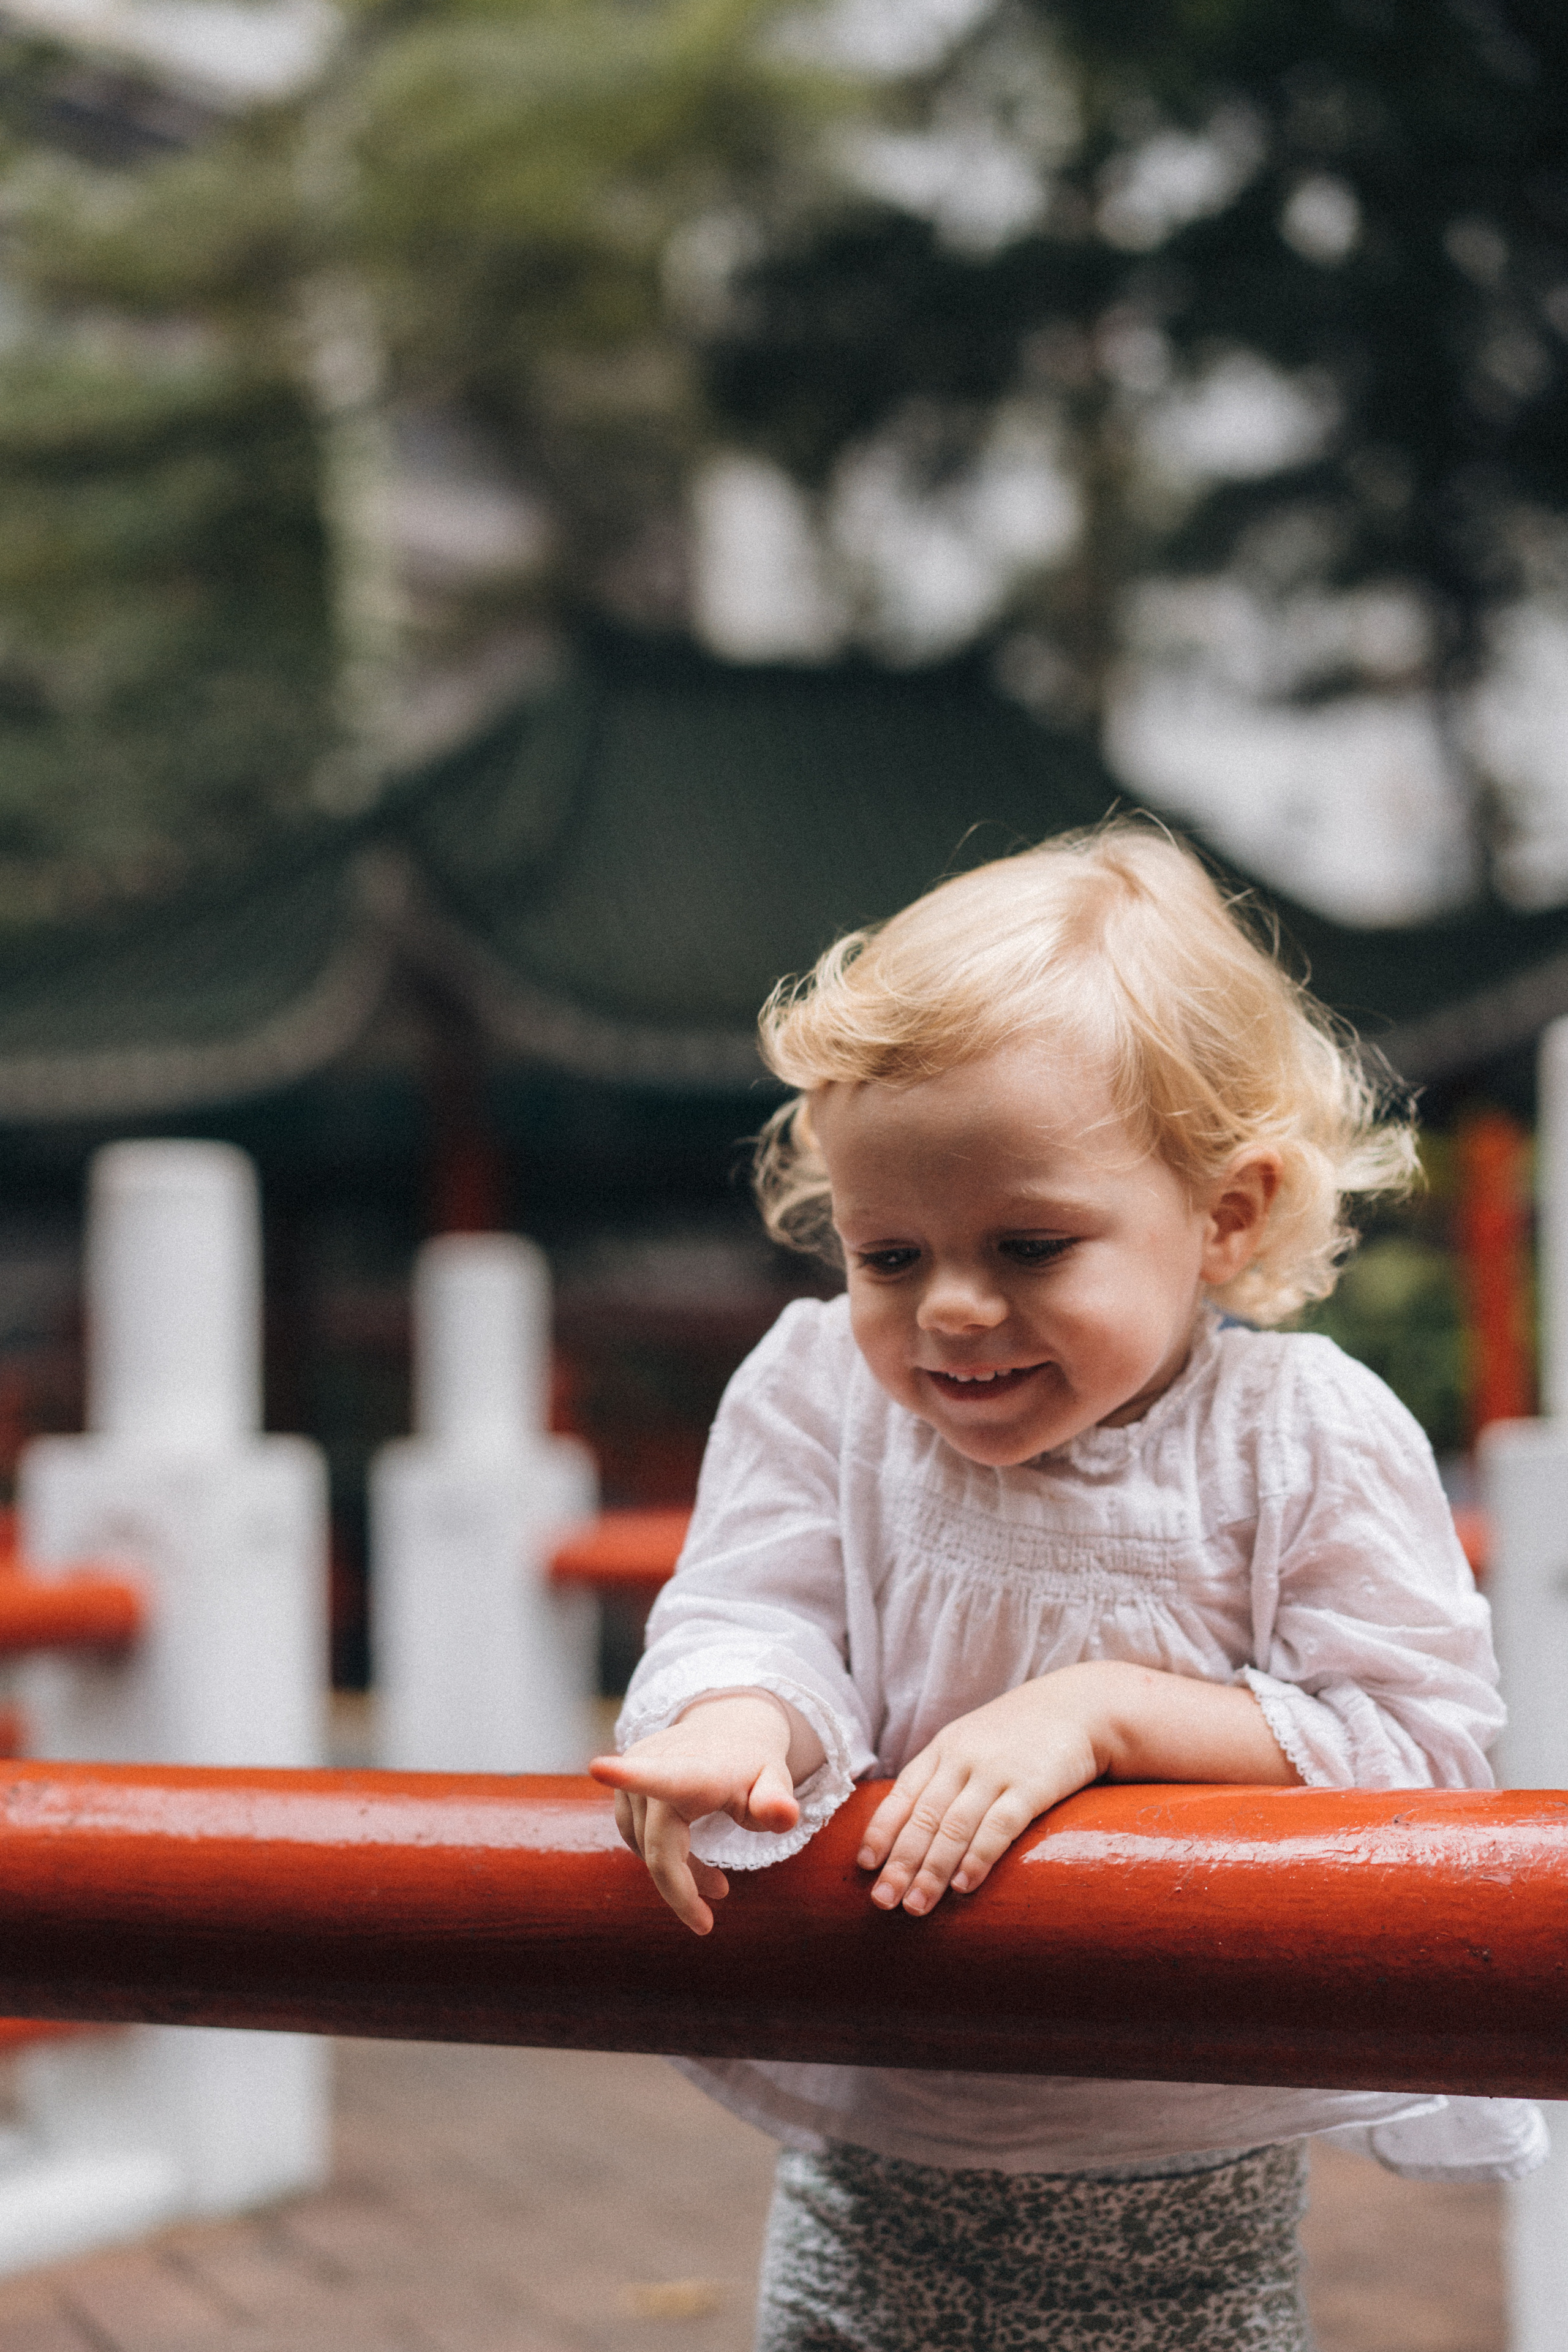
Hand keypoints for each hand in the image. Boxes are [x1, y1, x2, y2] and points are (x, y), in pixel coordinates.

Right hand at [589, 1693, 804, 1935]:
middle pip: (657, 1850)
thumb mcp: (776, 1780)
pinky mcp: (623, 1783)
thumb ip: (778, 1801)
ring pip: (646, 1849)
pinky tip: (689, 1861)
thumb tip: (785, 1816)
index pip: (660, 1776)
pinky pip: (637, 1837)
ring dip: (677, 1875)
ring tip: (717, 1884)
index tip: (599, 1768)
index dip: (627, 1775)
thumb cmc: (753, 1762)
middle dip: (681, 1890)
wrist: (729, 1728)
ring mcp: (633, 1772)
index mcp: (693, 1769)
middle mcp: (654, 1764)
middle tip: (705, 1923)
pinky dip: (662, 1858)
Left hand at [858, 1662, 1294, 1915]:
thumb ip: (946, 1774)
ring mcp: (997, 1771)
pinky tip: (964, 1886)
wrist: (1083, 1706)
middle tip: (882, 1901)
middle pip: (923, 1817)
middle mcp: (963, 1759)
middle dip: (900, 1862)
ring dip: (932, 1871)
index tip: (865, 1866)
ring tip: (916, 1906)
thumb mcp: (975, 1741)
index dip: (881, 1830)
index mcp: (944, 1748)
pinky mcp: (1032, 1785)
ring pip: (953, 1826)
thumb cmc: (1024, 1733)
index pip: (903, 1794)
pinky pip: (998, 1826)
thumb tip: (915, 1825)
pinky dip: (977, 1857)